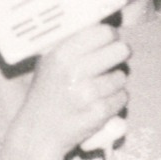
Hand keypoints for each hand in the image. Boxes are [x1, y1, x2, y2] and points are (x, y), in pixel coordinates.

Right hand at [2, 22, 130, 159]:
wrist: (38, 133)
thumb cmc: (46, 95)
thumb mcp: (49, 63)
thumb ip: (72, 44)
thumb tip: (102, 26)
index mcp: (62, 54)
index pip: (103, 32)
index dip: (111, 35)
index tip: (110, 40)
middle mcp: (74, 71)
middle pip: (120, 50)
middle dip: (119, 55)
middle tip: (113, 60)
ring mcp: (88, 93)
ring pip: (122, 76)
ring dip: (116, 81)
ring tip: (100, 87)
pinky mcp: (98, 113)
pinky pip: (122, 98)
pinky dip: (116, 100)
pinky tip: (101, 102)